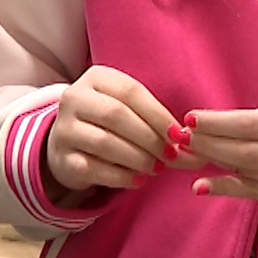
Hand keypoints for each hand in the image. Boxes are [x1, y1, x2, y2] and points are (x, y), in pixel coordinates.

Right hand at [44, 66, 189, 200]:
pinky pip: (94, 169)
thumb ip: (158, 123)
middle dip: (149, 138)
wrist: (68, 143)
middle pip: (116, 116)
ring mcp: (64, 129)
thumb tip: (194, 146)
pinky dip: (121, 177)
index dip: (158, 114)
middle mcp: (74, 98)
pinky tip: (137, 180)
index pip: (130, 92)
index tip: (180, 135)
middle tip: (170, 156)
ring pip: (105, 143)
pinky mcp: (62, 158)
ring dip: (137, 158)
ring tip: (155, 169)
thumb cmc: (109, 122)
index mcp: (96, 78)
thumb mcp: (129, 110)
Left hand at [182, 89, 257, 203]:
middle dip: (209, 144)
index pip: (252, 127)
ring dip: (213, 164)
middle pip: (247, 153)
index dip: (218, 124)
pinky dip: (228, 189)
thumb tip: (221, 128)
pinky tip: (202, 186)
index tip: (189, 118)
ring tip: (184, 155)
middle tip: (179, 136)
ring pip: (250, 174)